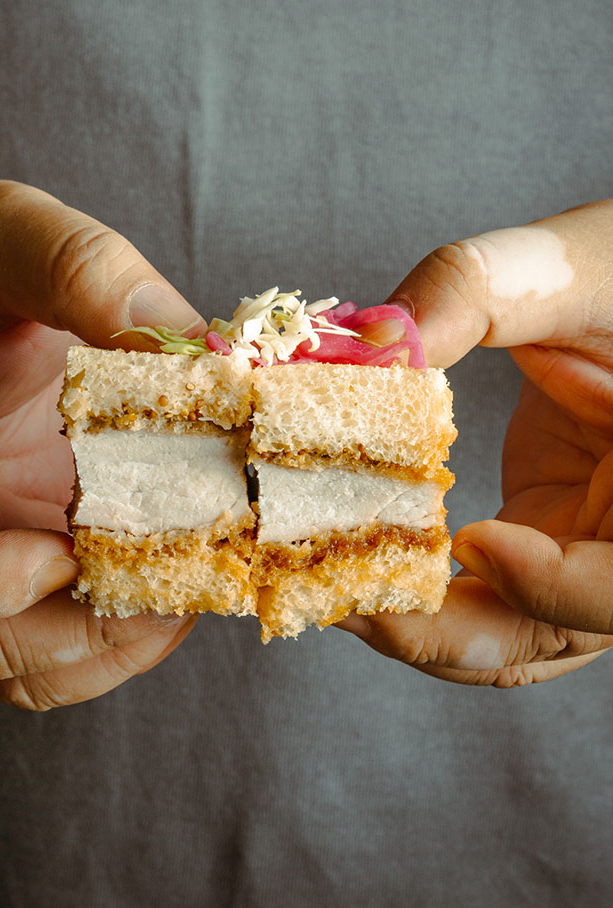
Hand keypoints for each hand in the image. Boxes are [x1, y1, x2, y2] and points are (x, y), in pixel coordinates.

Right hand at [0, 181, 202, 707]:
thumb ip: (81, 269)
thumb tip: (195, 349)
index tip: (59, 553)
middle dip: (88, 635)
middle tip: (184, 576)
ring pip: (39, 664)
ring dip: (122, 644)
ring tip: (202, 578)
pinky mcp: (38, 548)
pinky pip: (78, 627)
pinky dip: (136, 619)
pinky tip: (193, 558)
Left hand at [337, 200, 612, 685]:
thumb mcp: (566, 269)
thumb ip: (475, 292)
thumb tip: (366, 343)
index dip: (547, 584)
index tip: (471, 541)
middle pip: (544, 637)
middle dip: (438, 633)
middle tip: (348, 602)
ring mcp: (580, 551)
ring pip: (502, 635)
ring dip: (412, 625)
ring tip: (328, 588)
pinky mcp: (538, 539)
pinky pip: (480, 596)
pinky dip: (415, 592)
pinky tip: (349, 556)